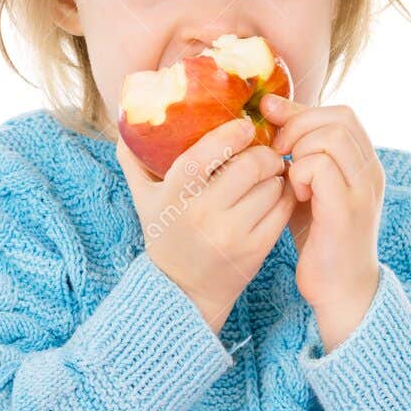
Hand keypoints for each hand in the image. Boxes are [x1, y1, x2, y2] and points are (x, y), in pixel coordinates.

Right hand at [116, 115, 296, 333]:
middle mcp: (203, 215)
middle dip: (264, 154)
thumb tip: (125, 118)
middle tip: (266, 151)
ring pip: (270, 187)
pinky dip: (285, 195)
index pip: (203, 156)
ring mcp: (232, 234)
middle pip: (249, 167)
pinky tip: (277, 193)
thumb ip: (133, 160)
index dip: (230, 135)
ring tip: (270, 174)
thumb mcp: (143, 200)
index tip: (245, 126)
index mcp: (174, 197)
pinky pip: (282, 210)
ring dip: (276, 175)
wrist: (183, 292)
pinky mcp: (256, 250)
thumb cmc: (166, 237)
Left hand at [262, 92, 382, 350]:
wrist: (340, 290)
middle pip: (339, 118)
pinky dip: (300, 174)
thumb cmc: (320, 239)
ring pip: (331, 137)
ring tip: (290, 178)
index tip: (274, 123)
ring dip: (300, 151)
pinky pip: (321, 167)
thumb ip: (298, 152)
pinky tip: (296, 195)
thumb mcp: (310, 188)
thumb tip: (272, 108)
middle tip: (279, 154)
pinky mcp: (347, 210)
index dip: (304, 112)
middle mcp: (371, 173)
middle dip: (298, 127)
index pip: (342, 113)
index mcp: (365, 164)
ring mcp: (363, 191)